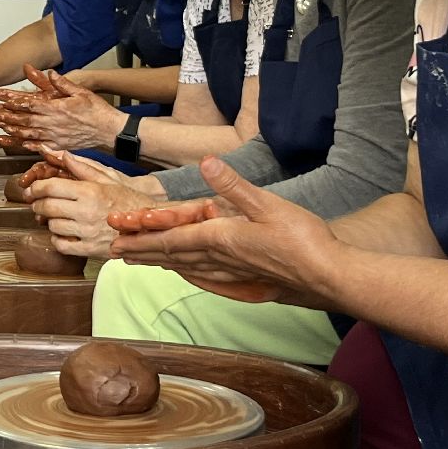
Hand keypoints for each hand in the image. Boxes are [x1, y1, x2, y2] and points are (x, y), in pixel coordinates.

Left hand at [0, 71, 125, 151]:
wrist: (110, 131)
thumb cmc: (97, 110)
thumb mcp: (80, 90)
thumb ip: (60, 82)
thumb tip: (44, 71)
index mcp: (55, 107)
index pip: (25, 101)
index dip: (4, 98)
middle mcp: (50, 123)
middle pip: (18, 117)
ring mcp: (51, 136)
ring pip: (22, 132)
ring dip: (2, 127)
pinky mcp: (54, 146)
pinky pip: (32, 145)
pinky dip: (16, 142)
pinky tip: (4, 139)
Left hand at [27, 149, 152, 256]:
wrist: (149, 224)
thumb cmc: (128, 200)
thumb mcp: (107, 179)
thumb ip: (82, 168)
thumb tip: (62, 155)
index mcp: (89, 191)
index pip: (51, 187)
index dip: (36, 188)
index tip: (32, 190)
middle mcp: (86, 211)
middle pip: (47, 207)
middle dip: (37, 204)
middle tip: (37, 203)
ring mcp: (87, 232)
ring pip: (53, 226)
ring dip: (49, 221)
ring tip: (56, 217)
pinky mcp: (90, 249)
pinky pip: (62, 245)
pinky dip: (57, 239)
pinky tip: (63, 234)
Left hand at [107, 156, 344, 307]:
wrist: (331, 278)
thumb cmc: (304, 240)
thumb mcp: (269, 204)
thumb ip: (235, 186)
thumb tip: (208, 163)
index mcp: (221, 239)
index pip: (171, 238)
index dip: (143, 238)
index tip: (118, 240)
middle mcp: (221, 261)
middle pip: (173, 256)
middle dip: (143, 252)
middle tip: (116, 252)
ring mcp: (235, 276)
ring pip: (188, 269)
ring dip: (162, 263)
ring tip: (142, 262)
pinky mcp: (249, 286)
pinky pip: (210, 281)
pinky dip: (191, 276)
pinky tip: (190, 276)